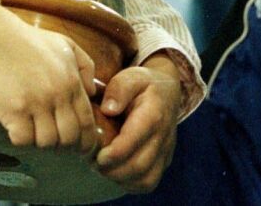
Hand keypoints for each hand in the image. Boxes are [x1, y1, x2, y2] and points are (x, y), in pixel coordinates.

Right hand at [0, 1, 98, 152]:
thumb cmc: (29, 41)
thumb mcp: (66, 45)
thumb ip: (86, 67)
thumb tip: (92, 93)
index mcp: (72, 82)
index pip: (87, 122)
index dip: (86, 142)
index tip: (81, 148)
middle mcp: (57, 95)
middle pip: (69, 138)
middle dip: (64, 146)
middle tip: (54, 142)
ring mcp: (35, 103)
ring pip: (47, 142)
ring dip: (41, 143)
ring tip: (34, 134)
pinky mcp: (12, 109)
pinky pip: (23, 140)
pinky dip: (21, 140)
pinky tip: (18, 130)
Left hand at [95, 52, 183, 191]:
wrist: (167, 91)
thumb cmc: (143, 84)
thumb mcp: (131, 76)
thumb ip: (119, 89)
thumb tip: (108, 109)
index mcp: (154, 114)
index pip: (133, 142)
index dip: (112, 154)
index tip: (96, 155)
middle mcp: (163, 136)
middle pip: (138, 166)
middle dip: (111, 170)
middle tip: (93, 162)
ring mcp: (166, 151)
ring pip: (145, 180)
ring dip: (120, 179)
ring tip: (103, 167)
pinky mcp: (164, 161)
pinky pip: (149, 183)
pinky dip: (130, 183)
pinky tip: (116, 171)